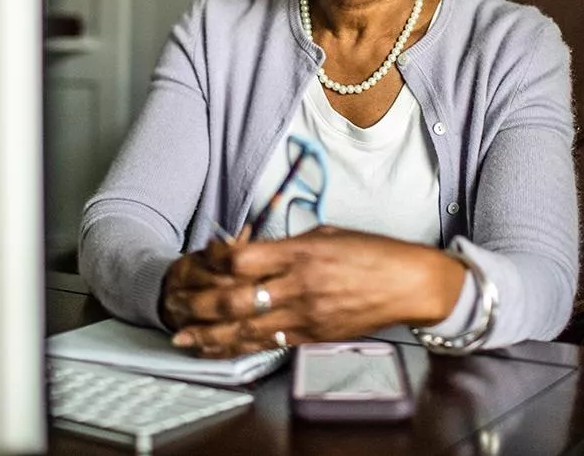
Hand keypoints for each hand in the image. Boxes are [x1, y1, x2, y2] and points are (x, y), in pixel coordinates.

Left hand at [171, 226, 465, 356]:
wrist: (408, 283)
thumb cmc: (371, 252)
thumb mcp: (326, 233)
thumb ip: (287, 244)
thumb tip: (254, 250)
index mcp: (300, 252)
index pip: (242, 258)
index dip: (215, 258)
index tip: (201, 255)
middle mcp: (298, 285)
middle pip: (235, 298)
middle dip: (199, 303)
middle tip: (175, 303)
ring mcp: (305, 315)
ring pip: (246, 329)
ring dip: (209, 335)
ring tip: (183, 338)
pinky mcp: (312, 336)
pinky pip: (269, 345)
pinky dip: (240, 348)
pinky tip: (220, 349)